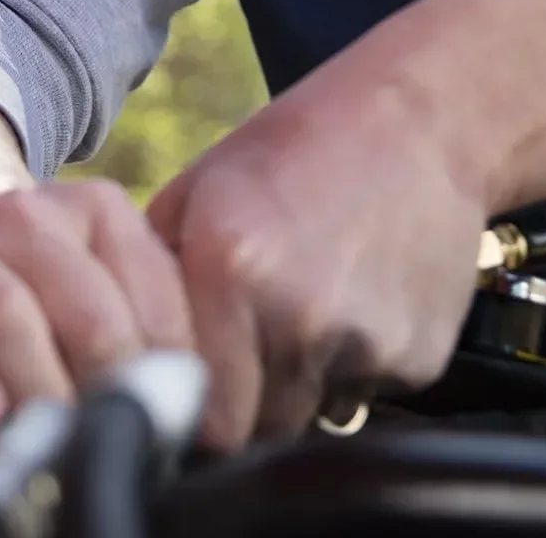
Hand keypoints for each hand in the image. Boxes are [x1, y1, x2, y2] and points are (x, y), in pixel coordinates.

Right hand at [0, 95, 193, 425]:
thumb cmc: (38, 271)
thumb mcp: (99, 270)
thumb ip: (146, 317)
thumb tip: (205, 410)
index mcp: (96, 207)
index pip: (152, 293)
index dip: (175, 365)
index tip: (192, 426)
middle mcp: (26, 214)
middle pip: (86, 308)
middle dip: (112, 385)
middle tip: (126, 443)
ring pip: (7, 311)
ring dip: (40, 384)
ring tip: (63, 437)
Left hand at [147, 59, 490, 450]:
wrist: (417, 121)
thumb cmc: (296, 147)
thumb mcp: (199, 188)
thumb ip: (154, 275)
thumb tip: (126, 353)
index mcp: (230, 264)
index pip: (199, 413)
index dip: (190, 405)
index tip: (191, 383)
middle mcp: (298, 312)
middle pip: (255, 424)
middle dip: (243, 398)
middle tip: (249, 339)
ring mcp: (366, 339)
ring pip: (312, 411)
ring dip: (297, 381)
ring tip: (305, 304)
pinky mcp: (419, 353)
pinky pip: (366, 390)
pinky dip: (353, 364)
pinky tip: (353, 298)